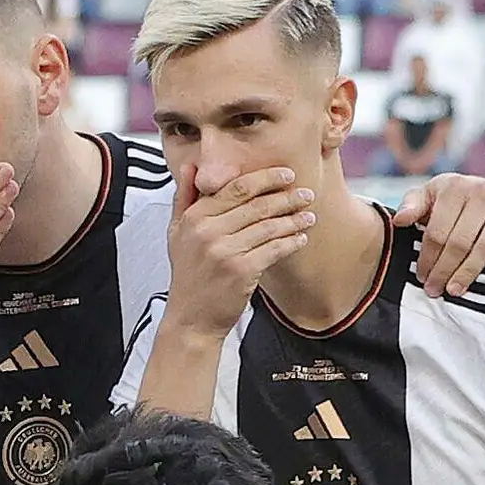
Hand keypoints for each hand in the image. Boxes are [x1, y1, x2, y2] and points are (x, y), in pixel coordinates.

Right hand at [165, 163, 315, 337]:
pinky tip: (300, 238)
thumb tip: (191, 165)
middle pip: (257, 205)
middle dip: (287, 197)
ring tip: (308, 216)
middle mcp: (208, 232)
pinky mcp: (241, 271)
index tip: (286, 176)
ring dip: (294, 219)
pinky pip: (275, 249)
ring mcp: (225, 251)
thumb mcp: (176, 234)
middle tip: (306, 194)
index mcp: (194, 218)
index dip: (266, 179)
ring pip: (269, 226)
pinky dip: (291, 242)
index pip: (236, 188)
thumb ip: (184, 198)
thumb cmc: (188, 276)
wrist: (191, 319)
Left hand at [394, 173, 484, 297]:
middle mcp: (484, 192)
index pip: (438, 232)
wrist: (479, 190)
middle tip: (434, 290)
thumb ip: (411, 206)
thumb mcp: (425, 197)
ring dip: (468, 272)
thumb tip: (400, 220)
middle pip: (460, 243)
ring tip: (454, 290)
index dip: (427, 258)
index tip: (421, 277)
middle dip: (444, 270)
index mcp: (455, 187)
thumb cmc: (445, 200)